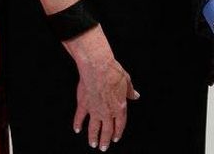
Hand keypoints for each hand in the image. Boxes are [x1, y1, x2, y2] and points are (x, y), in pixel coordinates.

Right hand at [66, 26, 138, 150]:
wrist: (98, 68)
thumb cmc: (114, 73)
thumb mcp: (127, 82)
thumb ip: (130, 91)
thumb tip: (136, 95)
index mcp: (120, 107)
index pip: (120, 125)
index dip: (117, 132)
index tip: (115, 138)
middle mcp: (107, 112)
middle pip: (107, 131)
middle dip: (105, 141)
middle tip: (103, 148)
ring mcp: (95, 110)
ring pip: (94, 128)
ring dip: (93, 137)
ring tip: (92, 144)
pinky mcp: (84, 105)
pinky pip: (80, 117)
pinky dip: (78, 123)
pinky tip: (77, 129)